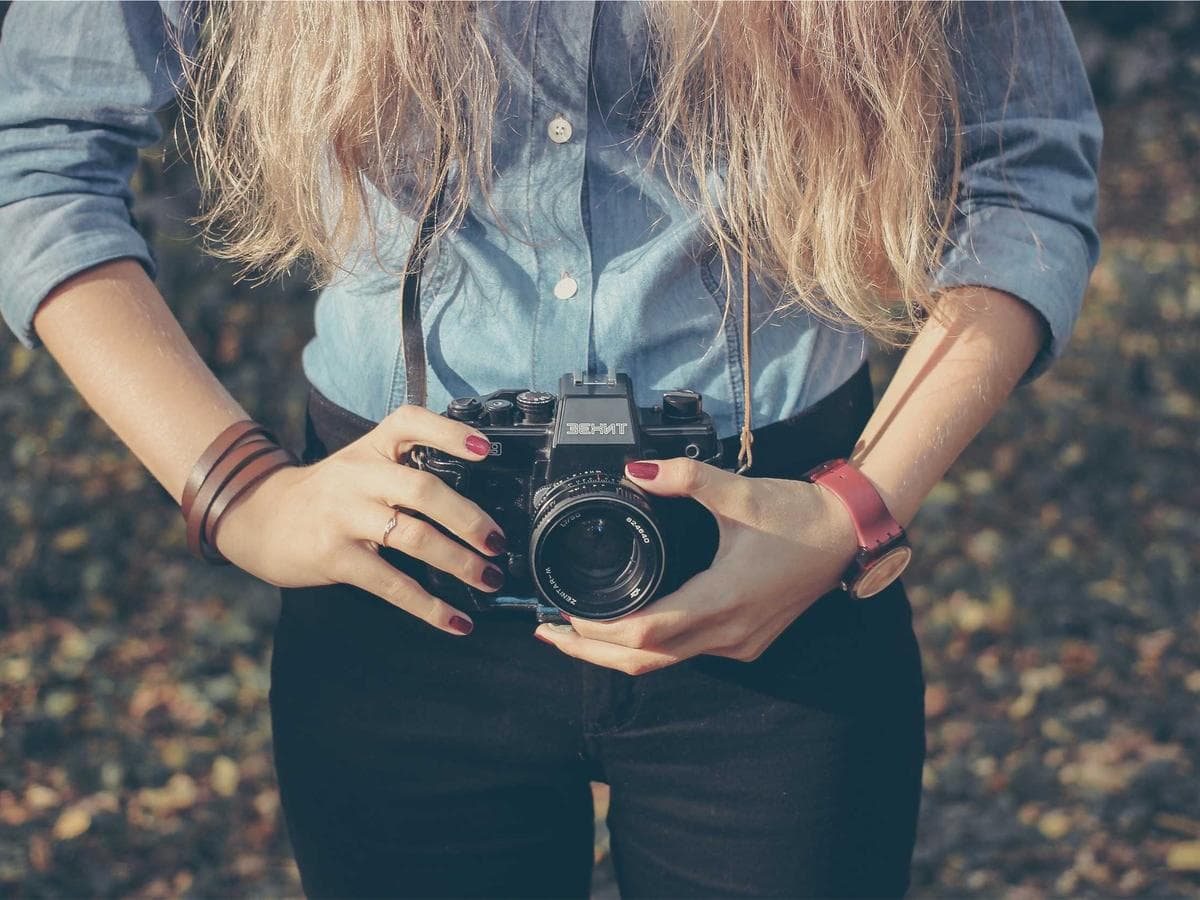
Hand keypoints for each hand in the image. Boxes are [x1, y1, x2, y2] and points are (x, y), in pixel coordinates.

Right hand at [209, 405, 508, 635]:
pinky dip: (429, 607)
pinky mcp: (336, 557)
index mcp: (372, 447)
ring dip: (459, 562)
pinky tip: (457, 621)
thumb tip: (476, 504)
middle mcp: (359, 476)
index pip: (411, 423)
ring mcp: (345, 516)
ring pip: (413, 537)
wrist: (260, 517)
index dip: (450, 433)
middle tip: (497, 542)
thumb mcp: (361, 464)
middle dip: (468, 518)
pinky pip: (392, 584)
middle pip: (423, 489)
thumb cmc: (329, 493)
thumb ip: (406, 468)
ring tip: (488, 578)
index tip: (486, 451)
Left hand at [533, 457, 861, 672]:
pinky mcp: (744, 640)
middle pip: (644, 660)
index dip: (598, 629)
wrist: (849, 534)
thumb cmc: (800, 516)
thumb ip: (685, 478)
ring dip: (617, 653)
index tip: (563, 611)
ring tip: (575, 634)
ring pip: (664, 663)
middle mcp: (729, 632)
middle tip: (548, 632)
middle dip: (591, 651)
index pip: (645, 631)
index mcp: (723, 599)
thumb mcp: (739, 492)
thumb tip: (637, 471)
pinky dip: (649, 647)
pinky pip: (686, 654)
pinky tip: (628, 628)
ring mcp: (738, 642)